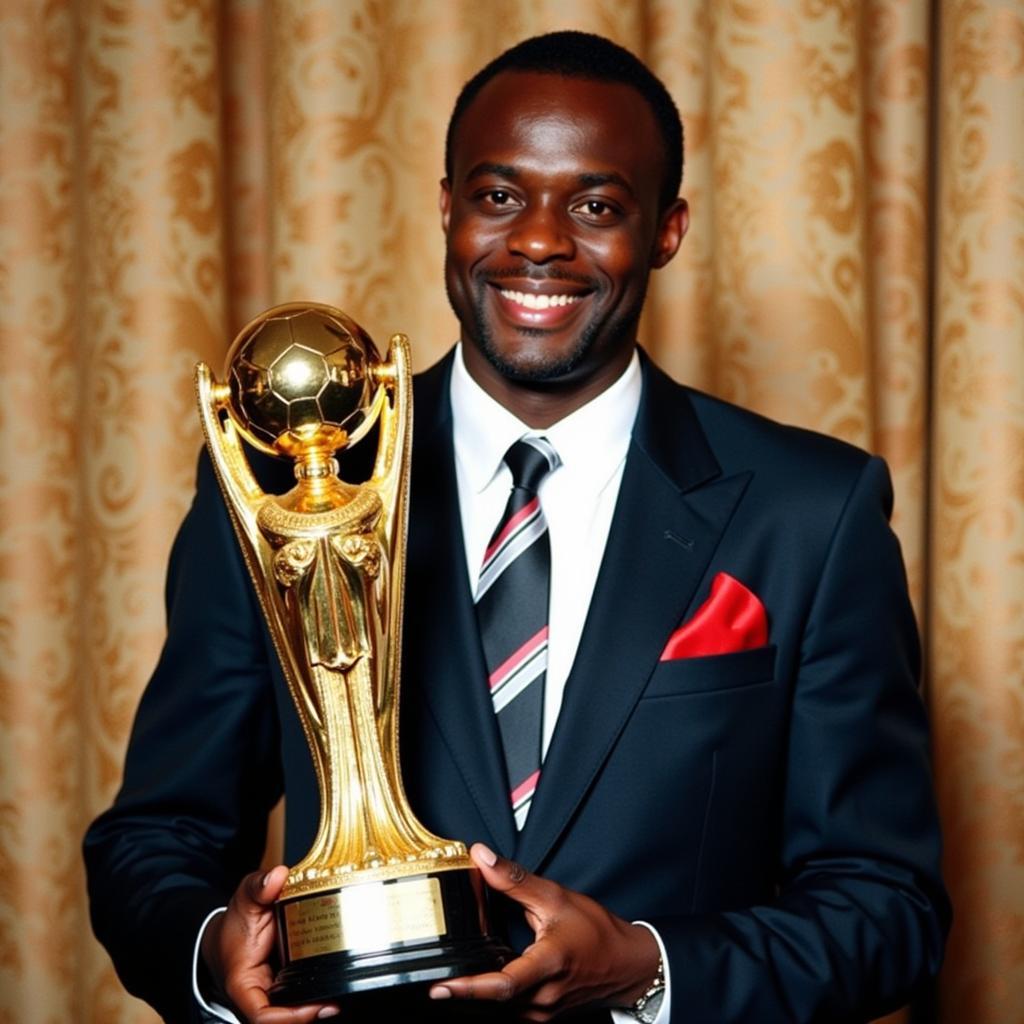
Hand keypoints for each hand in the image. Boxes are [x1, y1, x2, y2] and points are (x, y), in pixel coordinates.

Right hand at [201, 865, 339, 1023]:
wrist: (229, 934)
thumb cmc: (234, 923)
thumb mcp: (244, 898)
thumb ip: (259, 886)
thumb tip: (277, 876)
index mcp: (244, 984)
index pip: (263, 1017)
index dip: (290, 1018)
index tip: (315, 1006)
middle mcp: (260, 996)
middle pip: (286, 1018)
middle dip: (312, 1011)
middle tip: (339, 998)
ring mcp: (274, 994)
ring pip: (296, 1009)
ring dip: (318, 1003)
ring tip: (344, 991)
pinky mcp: (287, 986)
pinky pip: (302, 995)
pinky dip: (319, 990)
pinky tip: (339, 980)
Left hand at [429, 844, 659, 1021]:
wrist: (628, 964)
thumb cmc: (597, 931)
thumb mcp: (556, 897)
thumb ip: (515, 880)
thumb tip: (482, 857)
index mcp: (549, 965)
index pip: (504, 984)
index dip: (470, 989)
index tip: (442, 987)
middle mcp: (544, 997)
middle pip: (495, 1001)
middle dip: (465, 991)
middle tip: (436, 980)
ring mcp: (544, 1012)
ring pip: (501, 1009)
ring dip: (478, 996)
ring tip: (455, 982)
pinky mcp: (542, 1017)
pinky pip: (511, 1010)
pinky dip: (494, 997)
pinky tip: (482, 982)